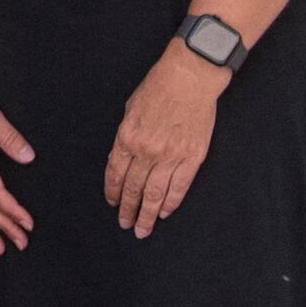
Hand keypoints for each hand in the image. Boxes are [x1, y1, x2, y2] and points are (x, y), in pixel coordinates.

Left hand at [107, 52, 226, 237]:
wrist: (189, 77)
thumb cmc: (158, 88)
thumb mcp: (130, 110)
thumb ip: (126, 137)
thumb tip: (123, 161)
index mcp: (127, 137)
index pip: (115, 174)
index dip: (113, 192)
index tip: (112, 204)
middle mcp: (147, 150)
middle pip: (134, 188)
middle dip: (128, 210)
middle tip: (125, 225)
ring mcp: (171, 155)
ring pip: (156, 193)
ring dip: (147, 214)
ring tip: (142, 229)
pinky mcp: (193, 156)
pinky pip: (179, 186)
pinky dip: (171, 203)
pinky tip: (165, 213)